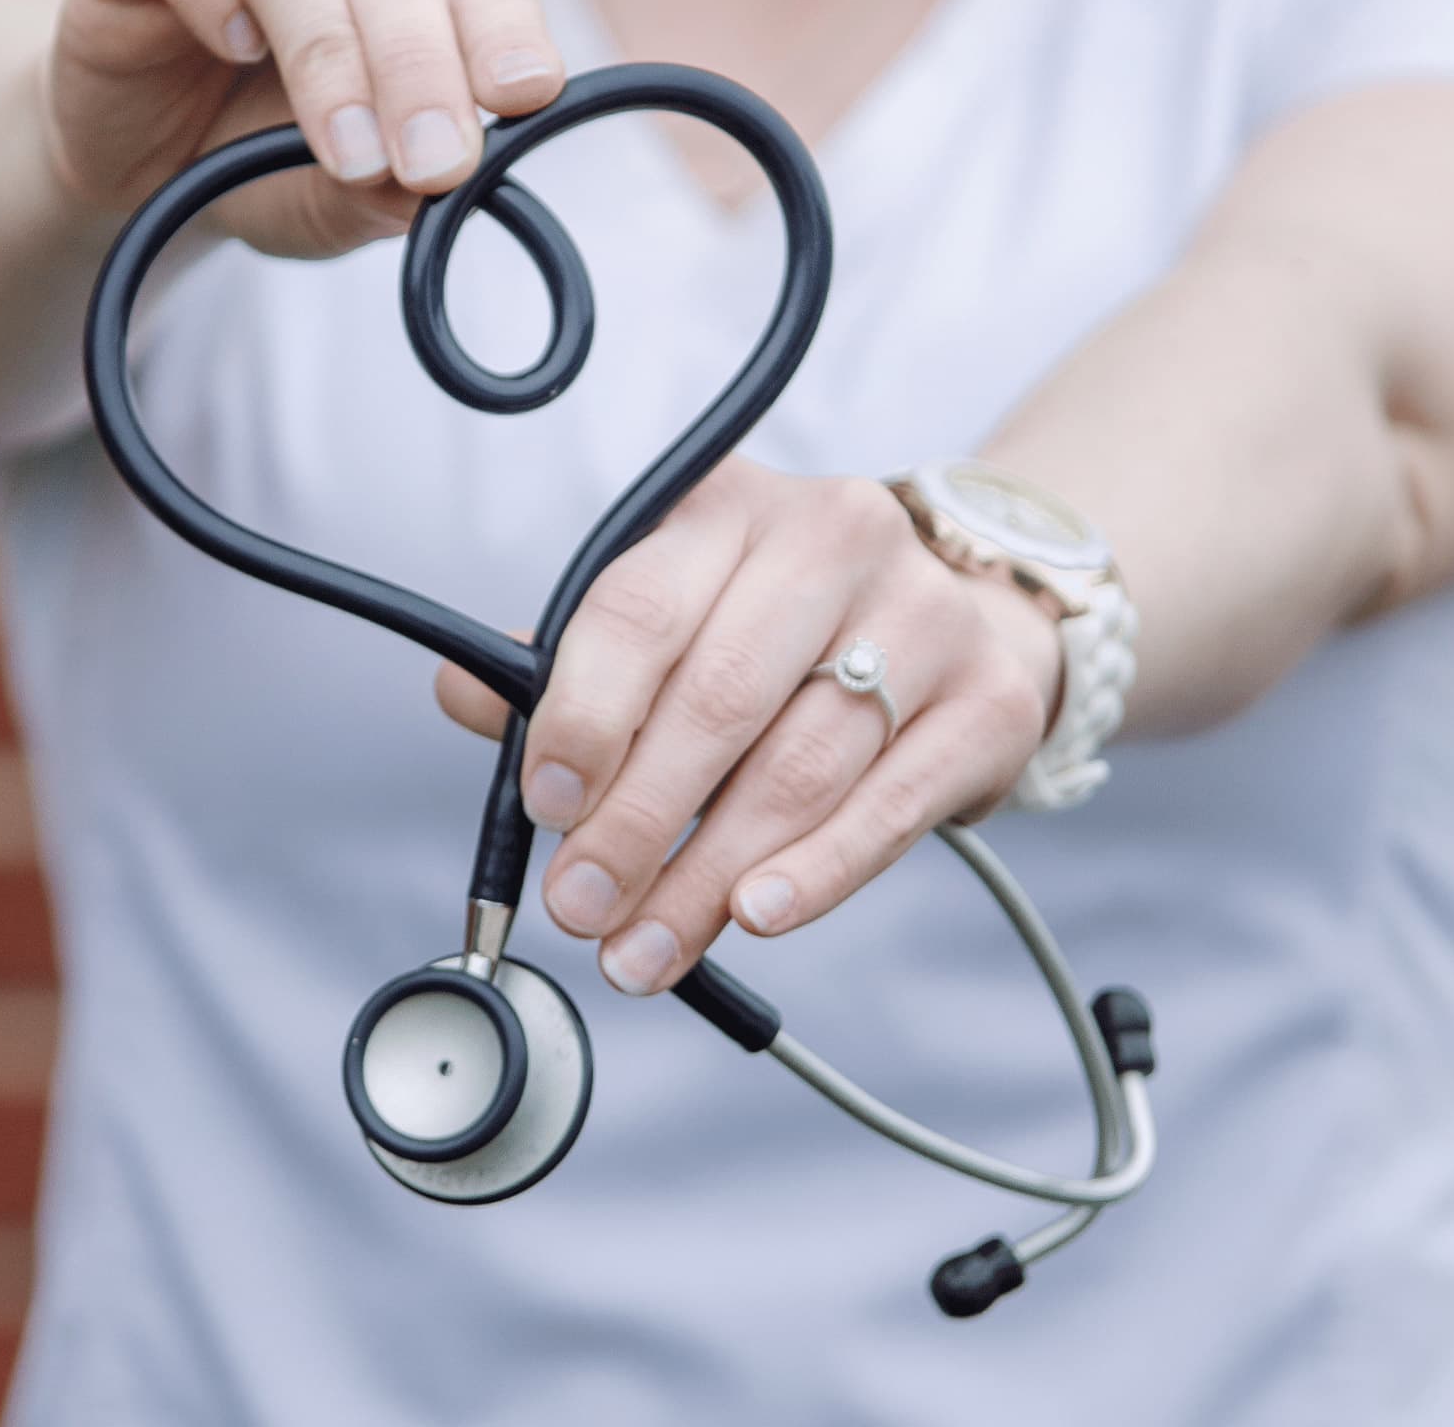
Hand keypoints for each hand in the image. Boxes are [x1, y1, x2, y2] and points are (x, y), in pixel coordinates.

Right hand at [45, 0, 565, 257]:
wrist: (151, 156)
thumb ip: (399, 188)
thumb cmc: (273, 141)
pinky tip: (236, 47)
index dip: (503, 20)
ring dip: (329, 53)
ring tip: (349, 150)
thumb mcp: (353, 189)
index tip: (521, 96)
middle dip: (419, 63)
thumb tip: (451, 187)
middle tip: (434, 161)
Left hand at [435, 459, 1063, 995]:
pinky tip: (755, 917)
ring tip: (644, 947)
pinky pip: (889, 806)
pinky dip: (818, 872)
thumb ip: (573, 660)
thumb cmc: (786, 630)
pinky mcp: (988, 702)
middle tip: (583, 906)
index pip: (639, 608)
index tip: (545, 806)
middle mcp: (834, 538)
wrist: (969, 616)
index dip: (584, 717)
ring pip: (797, 766)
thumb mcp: (680, 610)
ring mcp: (924, 616)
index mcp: (730, 507)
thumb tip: (465, 697)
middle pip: (718, 700)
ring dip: (709, 877)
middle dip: (637, 823)